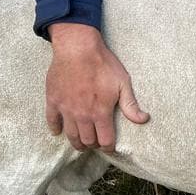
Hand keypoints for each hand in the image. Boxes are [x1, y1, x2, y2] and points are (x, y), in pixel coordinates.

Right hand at [46, 23, 148, 150]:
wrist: (77, 48)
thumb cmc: (102, 64)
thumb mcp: (123, 83)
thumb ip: (131, 105)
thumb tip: (143, 119)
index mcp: (101, 112)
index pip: (105, 140)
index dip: (109, 147)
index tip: (110, 147)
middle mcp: (82, 115)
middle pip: (87, 141)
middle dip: (93, 145)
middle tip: (96, 142)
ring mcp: (66, 109)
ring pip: (70, 135)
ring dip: (77, 142)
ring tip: (82, 142)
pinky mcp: (53, 101)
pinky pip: (52, 121)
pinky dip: (55, 129)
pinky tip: (58, 132)